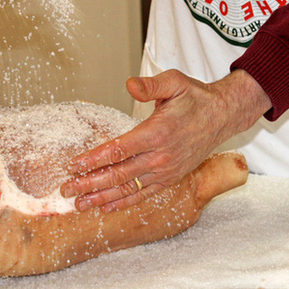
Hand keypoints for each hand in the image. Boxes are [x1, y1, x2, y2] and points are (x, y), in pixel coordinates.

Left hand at [60, 69, 271, 212]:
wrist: (222, 116)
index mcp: (158, 132)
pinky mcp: (170, 178)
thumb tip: (130, 85)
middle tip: (66, 189)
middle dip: (90, 183)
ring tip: (79, 204)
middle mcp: (161, 156)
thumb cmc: (195, 98)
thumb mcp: (175, 82)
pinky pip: (144, 193)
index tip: (73, 165)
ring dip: (102, 197)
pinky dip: (124, 202)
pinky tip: (106, 207)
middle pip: (119, 174)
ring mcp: (166, 170)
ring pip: (129, 188)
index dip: (94, 159)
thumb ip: (150, 85)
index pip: (119, 150)